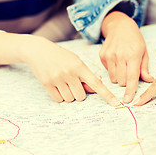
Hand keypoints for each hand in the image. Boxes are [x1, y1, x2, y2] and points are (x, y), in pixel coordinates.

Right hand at [0, 33, 119, 105]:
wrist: (39, 50)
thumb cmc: (62, 57)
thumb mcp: (76, 62)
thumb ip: (86, 76)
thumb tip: (95, 90)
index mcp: (80, 66)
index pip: (96, 83)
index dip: (107, 95)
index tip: (116, 104)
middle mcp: (69, 73)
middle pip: (81, 96)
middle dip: (79, 93)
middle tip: (73, 83)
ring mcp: (57, 79)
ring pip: (70, 99)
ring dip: (69, 95)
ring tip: (64, 83)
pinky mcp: (47, 84)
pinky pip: (58, 100)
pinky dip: (59, 96)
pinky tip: (57, 86)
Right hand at [100, 11, 153, 102]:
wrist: (120, 26)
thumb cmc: (135, 40)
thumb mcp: (144, 52)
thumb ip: (145, 68)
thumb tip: (150, 81)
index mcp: (133, 55)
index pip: (132, 77)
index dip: (130, 90)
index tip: (128, 100)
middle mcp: (120, 56)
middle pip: (122, 81)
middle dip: (127, 82)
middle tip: (130, 72)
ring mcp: (110, 55)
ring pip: (114, 78)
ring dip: (119, 77)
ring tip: (123, 66)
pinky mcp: (102, 55)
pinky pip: (107, 72)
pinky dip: (113, 70)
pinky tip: (116, 60)